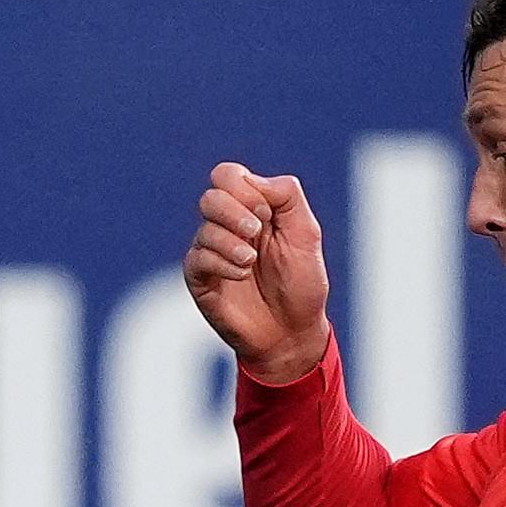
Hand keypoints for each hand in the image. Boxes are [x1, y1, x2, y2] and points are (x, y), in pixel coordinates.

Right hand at [186, 162, 331, 384]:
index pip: (227, 175)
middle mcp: (225, 226)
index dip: (244, 188)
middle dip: (235, 211)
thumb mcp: (306, 232)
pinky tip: (241, 276)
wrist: (292, 331)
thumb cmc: (301, 282)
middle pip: (210, 196)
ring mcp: (210, 252)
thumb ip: (287, 195)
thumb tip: (253, 181)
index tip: (268, 214)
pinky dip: (223, 263)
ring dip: (233, 243)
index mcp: (250, 208)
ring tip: (252, 263)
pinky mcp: (199, 278)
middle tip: (257, 232)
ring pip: (205, 229)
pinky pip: (198, 258)